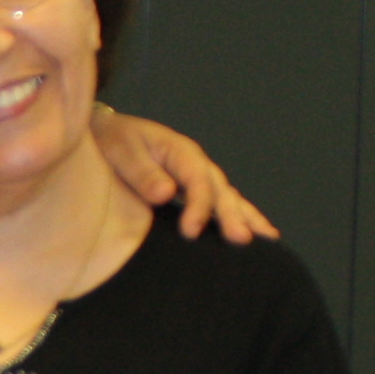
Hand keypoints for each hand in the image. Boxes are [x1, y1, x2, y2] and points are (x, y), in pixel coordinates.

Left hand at [89, 109, 277, 244]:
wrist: (107, 133)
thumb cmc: (112, 142)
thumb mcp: (121, 151)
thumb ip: (142, 172)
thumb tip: (166, 193)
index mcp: (180, 151)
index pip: (197, 180)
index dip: (198, 206)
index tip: (191, 232)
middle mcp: (196, 163)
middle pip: (220, 190)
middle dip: (232, 216)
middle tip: (241, 240)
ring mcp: (200, 176)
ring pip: (230, 197)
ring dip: (247, 217)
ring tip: (267, 239)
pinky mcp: (196, 190)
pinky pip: (224, 203)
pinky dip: (242, 216)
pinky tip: (259, 235)